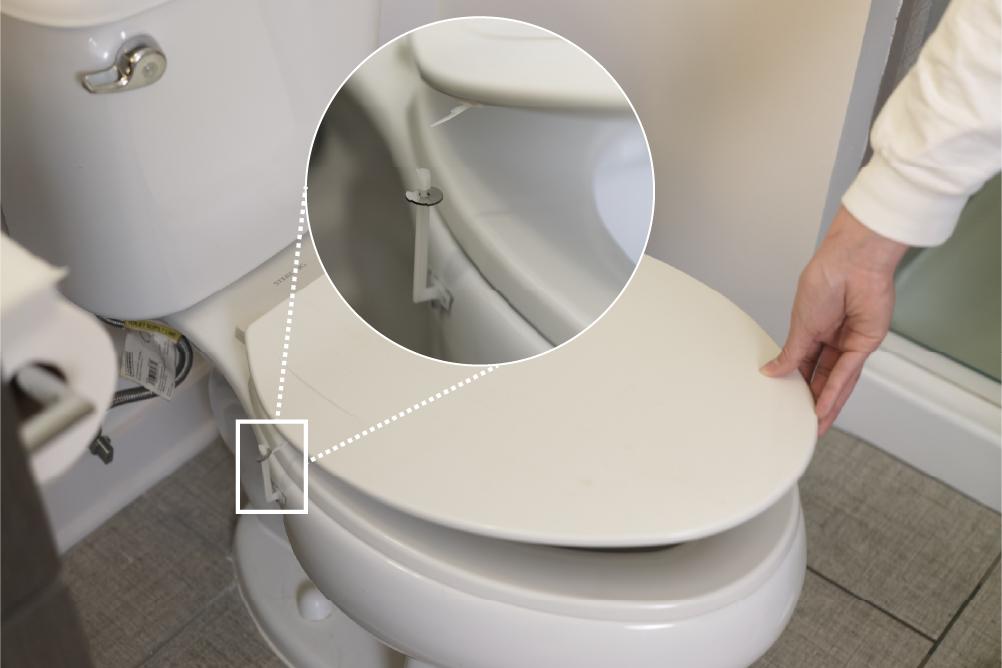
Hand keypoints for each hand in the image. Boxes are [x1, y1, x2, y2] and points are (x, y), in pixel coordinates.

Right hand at [761, 206, 908, 434]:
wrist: (851, 262)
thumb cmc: (825, 279)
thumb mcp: (800, 324)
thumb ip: (790, 354)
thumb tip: (772, 370)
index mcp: (814, 330)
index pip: (804, 365)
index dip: (796, 385)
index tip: (787, 404)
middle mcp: (834, 338)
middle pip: (822, 376)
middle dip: (813, 401)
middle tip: (804, 424)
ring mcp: (851, 342)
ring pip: (837, 379)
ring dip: (826, 403)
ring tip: (815, 424)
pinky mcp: (866, 343)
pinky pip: (848, 372)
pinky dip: (835, 390)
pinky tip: (824, 406)